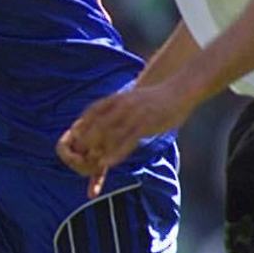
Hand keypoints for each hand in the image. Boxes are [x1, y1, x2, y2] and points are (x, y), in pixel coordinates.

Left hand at [58, 82, 188, 197]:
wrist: (181, 89)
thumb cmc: (157, 98)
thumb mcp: (134, 97)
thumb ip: (120, 106)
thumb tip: (109, 118)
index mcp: (119, 98)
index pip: (93, 110)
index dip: (82, 124)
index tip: (72, 136)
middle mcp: (123, 104)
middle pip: (97, 124)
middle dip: (85, 139)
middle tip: (77, 153)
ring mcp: (134, 114)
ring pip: (110, 134)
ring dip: (96, 149)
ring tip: (87, 162)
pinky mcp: (146, 124)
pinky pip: (127, 141)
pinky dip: (114, 153)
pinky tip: (106, 163)